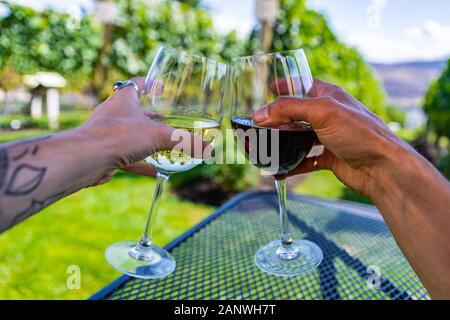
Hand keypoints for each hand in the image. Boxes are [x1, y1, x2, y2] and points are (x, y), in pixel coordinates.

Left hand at [78, 77, 209, 184]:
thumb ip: (185, 142)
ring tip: (165, 144)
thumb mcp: (159, 136)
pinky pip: (129, 157)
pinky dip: (143, 163)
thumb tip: (208, 150)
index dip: (150, 83)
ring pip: (131, 135)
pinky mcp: (106, 154)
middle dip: (151, 116)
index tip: (161, 87)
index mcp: (124, 99)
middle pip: (135, 111)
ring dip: (146, 140)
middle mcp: (114, 114)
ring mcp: (108, 134)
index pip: (137, 84)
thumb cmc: (119, 136)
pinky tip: (158, 171)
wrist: (86, 159)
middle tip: (168, 120)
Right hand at [253, 79, 411, 198]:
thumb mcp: (322, 112)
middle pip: (296, 114)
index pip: (303, 84)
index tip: (269, 88)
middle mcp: (328, 115)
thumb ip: (288, 109)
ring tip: (263, 147)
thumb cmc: (359, 133)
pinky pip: (306, 160)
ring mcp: (329, 137)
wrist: (382, 168)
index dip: (286, 84)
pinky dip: (292, 165)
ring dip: (282, 143)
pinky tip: (279, 171)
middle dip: (276, 119)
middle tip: (257, 125)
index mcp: (329, 96)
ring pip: (299, 138)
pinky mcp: (330, 158)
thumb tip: (258, 115)